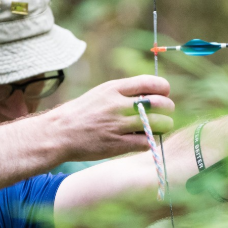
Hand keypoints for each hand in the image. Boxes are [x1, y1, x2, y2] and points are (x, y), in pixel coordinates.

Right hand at [50, 75, 174, 161]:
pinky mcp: (117, 144)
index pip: (149, 82)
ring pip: (156, 123)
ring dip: (164, 125)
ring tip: (162, 127)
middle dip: (168, 108)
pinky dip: (150, 141)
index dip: (163, 88)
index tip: (165, 93)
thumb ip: (123, 93)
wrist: (59, 133)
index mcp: (113, 88)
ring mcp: (118, 125)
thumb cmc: (81, 113)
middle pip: (158, 103)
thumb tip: (149, 95)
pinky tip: (147, 139)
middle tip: (166, 113)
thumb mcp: (100, 93)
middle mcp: (117, 105)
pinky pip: (145, 142)